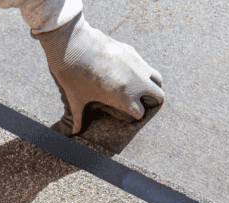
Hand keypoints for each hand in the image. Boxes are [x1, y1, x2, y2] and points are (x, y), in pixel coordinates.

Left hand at [33, 12, 163, 135]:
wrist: (72, 42)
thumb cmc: (72, 74)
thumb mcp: (75, 99)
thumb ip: (76, 118)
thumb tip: (70, 134)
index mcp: (125, 97)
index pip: (140, 113)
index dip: (133, 115)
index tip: (123, 113)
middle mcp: (136, 81)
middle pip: (158, 96)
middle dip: (150, 101)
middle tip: (137, 102)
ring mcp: (136, 63)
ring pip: (157, 78)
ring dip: (150, 85)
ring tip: (135, 88)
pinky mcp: (131, 50)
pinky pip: (144, 64)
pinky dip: (140, 71)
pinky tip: (123, 71)